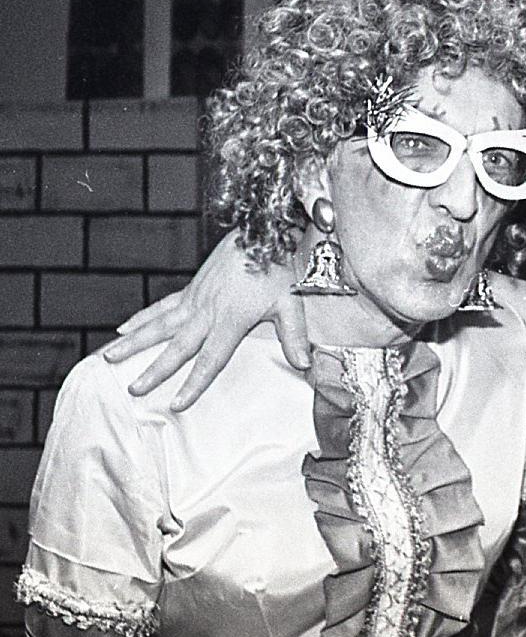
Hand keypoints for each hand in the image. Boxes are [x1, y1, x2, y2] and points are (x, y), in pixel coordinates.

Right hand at [104, 232, 306, 409]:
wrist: (262, 232)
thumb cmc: (277, 268)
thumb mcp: (291, 303)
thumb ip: (294, 336)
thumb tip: (305, 363)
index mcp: (230, 320)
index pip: (210, 360)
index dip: (194, 383)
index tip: (176, 403)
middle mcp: (206, 312)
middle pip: (176, 347)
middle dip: (154, 370)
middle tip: (133, 389)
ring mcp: (194, 299)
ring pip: (158, 325)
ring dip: (133, 343)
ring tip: (108, 358)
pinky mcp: (191, 289)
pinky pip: (161, 307)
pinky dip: (142, 318)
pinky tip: (123, 328)